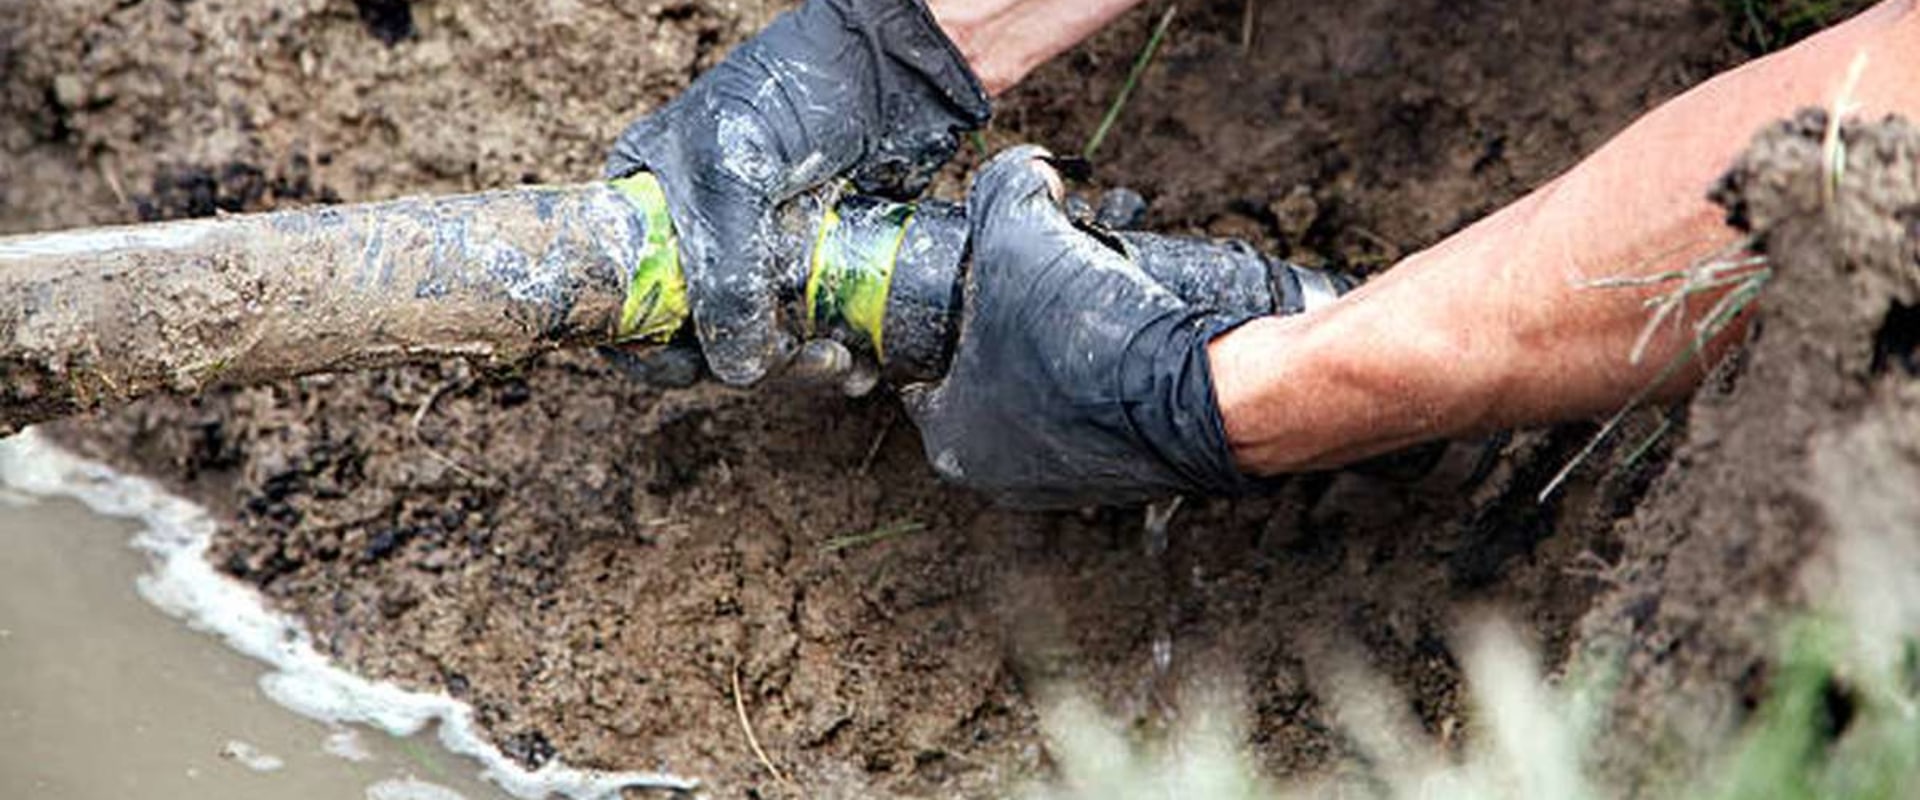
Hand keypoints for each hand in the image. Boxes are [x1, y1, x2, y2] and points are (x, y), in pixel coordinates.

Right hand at [606, 0, 988, 385]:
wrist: (894, 68)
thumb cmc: (794, 92)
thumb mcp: (732, 175)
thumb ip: (723, 274)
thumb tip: (735, 369)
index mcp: (650, 206)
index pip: (626, 299)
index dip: (648, 348)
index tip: (689, 370)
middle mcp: (701, 236)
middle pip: (701, 336)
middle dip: (747, 362)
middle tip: (796, 361)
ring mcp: (763, 255)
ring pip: (763, 344)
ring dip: (799, 368)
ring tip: (842, 363)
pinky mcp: (821, 267)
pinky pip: (816, 333)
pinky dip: (837, 357)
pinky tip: (863, 361)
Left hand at [903, 147, 1255, 507]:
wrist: (1201, 394)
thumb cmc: (1090, 336)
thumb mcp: (1020, 234)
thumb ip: (1003, 187)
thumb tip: (1024, 170)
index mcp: (952, 436)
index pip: (920, 366)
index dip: (940, 309)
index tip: (966, 276)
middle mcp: (1002, 472)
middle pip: (984, 372)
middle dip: (1005, 320)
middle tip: (1034, 277)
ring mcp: (1064, 480)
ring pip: (1041, 388)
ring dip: (1057, 343)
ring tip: (1084, 295)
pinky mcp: (1121, 471)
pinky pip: (1095, 407)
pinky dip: (1102, 371)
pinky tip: (1119, 332)